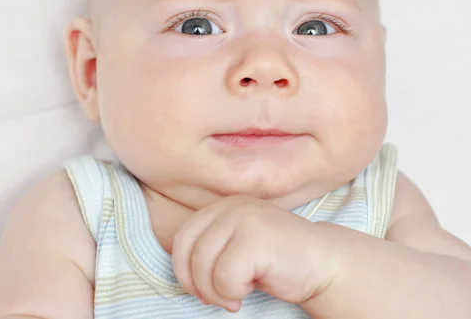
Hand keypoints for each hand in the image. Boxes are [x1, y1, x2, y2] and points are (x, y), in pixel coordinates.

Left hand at [171, 195, 339, 311]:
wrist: (324, 263)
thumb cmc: (276, 261)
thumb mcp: (235, 245)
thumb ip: (210, 247)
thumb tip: (182, 272)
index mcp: (222, 206)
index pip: (182, 238)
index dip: (184, 269)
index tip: (200, 289)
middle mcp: (231, 207)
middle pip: (189, 252)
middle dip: (197, 284)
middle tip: (217, 298)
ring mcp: (245, 219)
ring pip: (203, 266)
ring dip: (216, 292)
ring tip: (236, 295)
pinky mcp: (257, 239)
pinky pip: (224, 277)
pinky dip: (232, 293)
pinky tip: (251, 290)